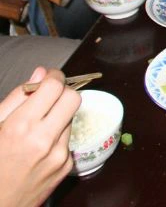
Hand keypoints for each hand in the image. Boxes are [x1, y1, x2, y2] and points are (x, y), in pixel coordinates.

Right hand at [0, 67, 80, 206]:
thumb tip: (41, 73)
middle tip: (49, 98)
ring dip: (59, 116)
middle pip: (74, 98)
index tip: (49, 77)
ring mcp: (59, 155)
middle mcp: (45, 140)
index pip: (55, 86)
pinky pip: (69, 140)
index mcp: (22, 127)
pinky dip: (58, 137)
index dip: (54, 76)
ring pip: (72, 118)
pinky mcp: (66, 167)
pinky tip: (40, 147)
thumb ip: (17, 98)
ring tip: (37, 128)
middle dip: (63, 93)